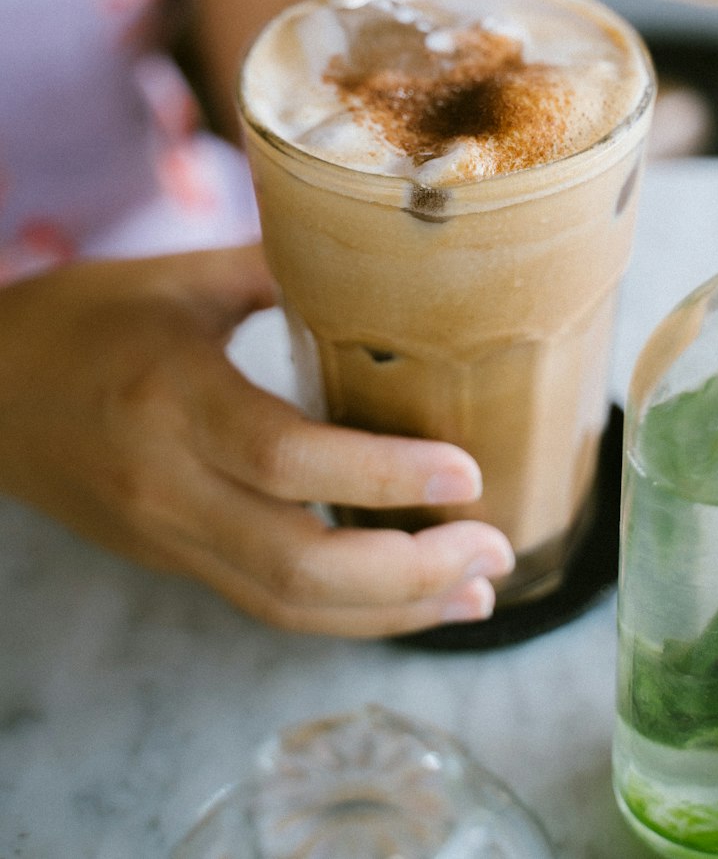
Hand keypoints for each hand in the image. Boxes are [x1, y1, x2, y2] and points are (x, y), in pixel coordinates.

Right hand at [0, 247, 513, 635]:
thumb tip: (381, 246)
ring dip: (388, 612)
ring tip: (475, 590)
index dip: (383, 474)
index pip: (286, 457)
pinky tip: (404, 599)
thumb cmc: (82, 319)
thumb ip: (281, 266)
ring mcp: (167, 533)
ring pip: (283, 603)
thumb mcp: (179, 278)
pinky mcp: (171, 557)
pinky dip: (342, 612)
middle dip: (407, 574)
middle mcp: (169, 484)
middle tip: (494, 547)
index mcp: (174, 398)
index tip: (466, 472)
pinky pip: (263, 600)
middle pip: (295, 563)